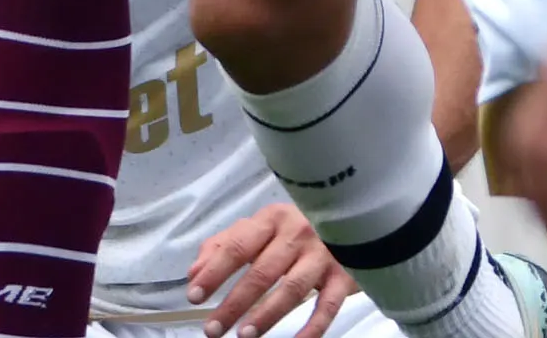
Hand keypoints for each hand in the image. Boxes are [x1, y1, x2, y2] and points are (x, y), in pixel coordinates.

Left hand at [190, 198, 354, 337]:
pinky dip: (313, 327)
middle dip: (234, 303)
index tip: (194, 296)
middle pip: (262, 272)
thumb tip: (195, 273)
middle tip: (212, 329)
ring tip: (244, 336)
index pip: (238, 246)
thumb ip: (223, 246)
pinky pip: (328, 305)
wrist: (353, 219)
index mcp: (272, 219)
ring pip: (292, 289)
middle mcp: (298, 233)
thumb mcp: (258, 229)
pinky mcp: (345, 274)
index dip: (214, 272)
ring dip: (266, 315)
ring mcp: (323, 254)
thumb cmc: (293, 229)